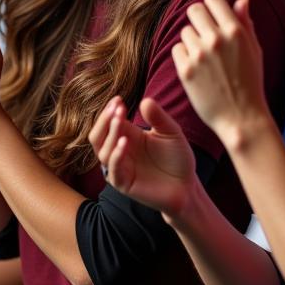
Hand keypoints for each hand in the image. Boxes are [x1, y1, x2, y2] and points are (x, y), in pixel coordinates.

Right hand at [88, 97, 196, 219]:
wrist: (187, 185)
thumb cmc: (177, 157)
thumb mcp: (171, 132)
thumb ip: (158, 118)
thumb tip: (145, 100)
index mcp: (126, 136)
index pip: (108, 122)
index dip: (110, 111)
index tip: (118, 99)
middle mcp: (119, 152)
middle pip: (97, 136)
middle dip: (104, 121)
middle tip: (116, 108)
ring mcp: (120, 168)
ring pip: (102, 151)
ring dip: (110, 135)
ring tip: (119, 121)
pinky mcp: (124, 184)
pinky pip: (113, 170)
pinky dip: (116, 156)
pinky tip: (124, 142)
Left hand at [171, 0, 270, 144]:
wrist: (241, 117)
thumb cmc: (251, 83)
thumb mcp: (254, 50)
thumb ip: (245, 23)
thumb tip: (241, 0)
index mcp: (235, 31)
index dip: (212, 6)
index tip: (214, 16)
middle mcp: (216, 39)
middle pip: (194, 10)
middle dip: (199, 19)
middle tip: (205, 34)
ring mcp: (199, 54)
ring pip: (185, 31)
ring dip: (192, 40)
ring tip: (204, 57)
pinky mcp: (185, 70)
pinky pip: (177, 49)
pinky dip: (184, 56)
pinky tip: (196, 68)